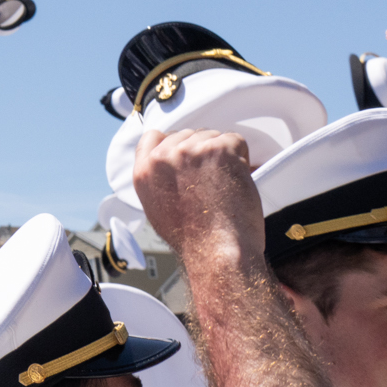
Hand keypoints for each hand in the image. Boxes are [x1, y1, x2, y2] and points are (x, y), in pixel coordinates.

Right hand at [131, 125, 267, 265]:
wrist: (218, 251)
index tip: (186, 155)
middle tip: (212, 179)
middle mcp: (164, 156)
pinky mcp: (219, 150)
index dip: (173, 144)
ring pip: (212, 136)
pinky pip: (235, 141)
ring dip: (222, 155)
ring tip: (224, 185)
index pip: (153, 137)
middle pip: (187, 135)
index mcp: (144, 171)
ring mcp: (192, 151)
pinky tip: (237, 180)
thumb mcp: (156, 208)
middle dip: (201, 152)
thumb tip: (171, 166)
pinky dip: (241, 157)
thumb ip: (158, 179)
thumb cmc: (194, 239)